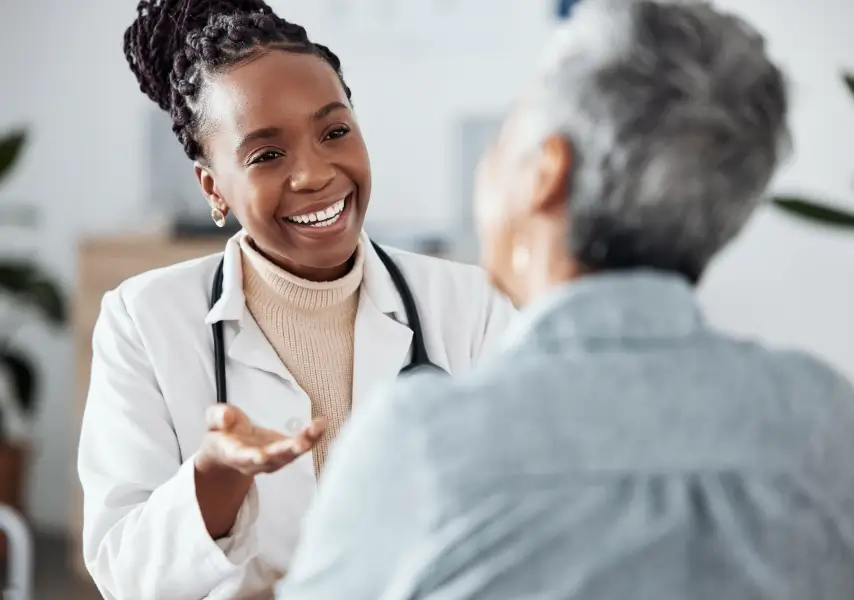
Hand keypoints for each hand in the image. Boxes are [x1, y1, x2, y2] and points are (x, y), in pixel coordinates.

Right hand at [195, 404, 325, 476]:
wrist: (231, 450)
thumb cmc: (223, 434)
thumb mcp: (213, 421)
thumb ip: (218, 417)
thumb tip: (226, 417)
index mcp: (236, 454)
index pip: (244, 458)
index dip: (253, 458)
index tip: (261, 456)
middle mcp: (257, 462)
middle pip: (273, 459)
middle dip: (287, 452)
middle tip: (300, 444)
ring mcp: (275, 459)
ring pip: (291, 455)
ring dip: (306, 443)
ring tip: (316, 428)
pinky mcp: (287, 451)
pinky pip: (302, 446)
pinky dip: (313, 437)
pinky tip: (322, 424)